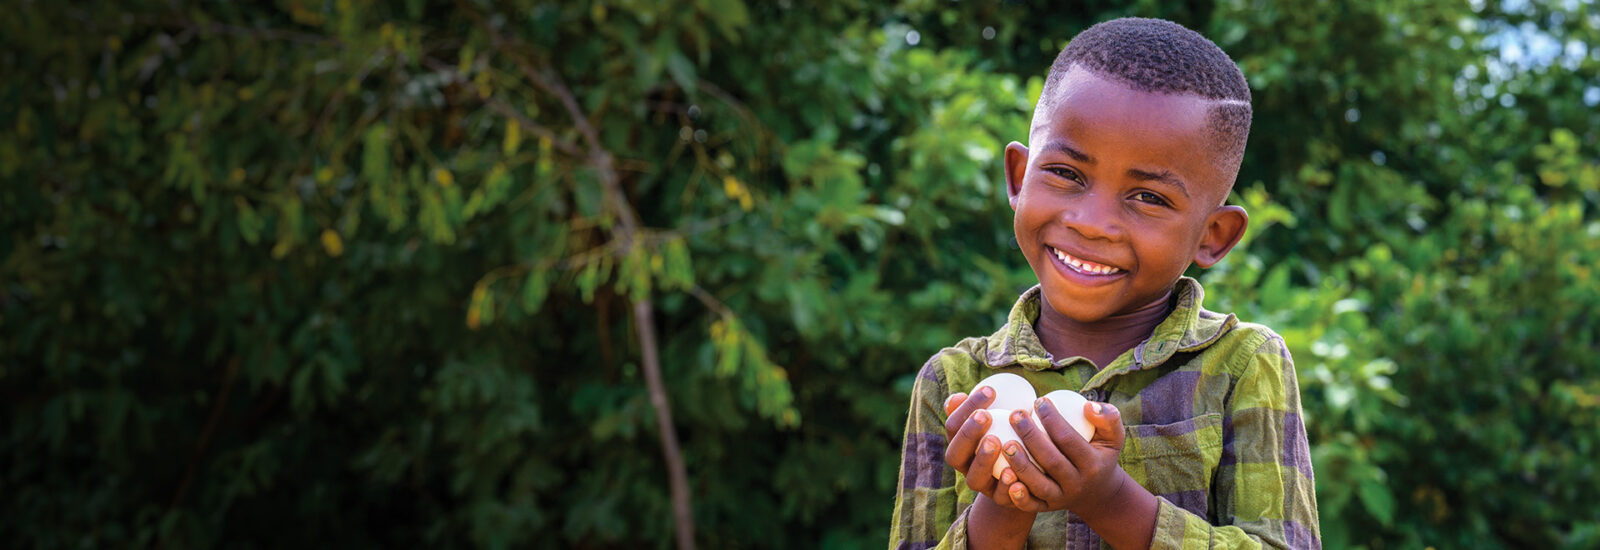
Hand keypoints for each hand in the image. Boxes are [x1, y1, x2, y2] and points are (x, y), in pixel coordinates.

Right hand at [941, 390, 1041, 511]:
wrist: (1022, 475)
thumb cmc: (1005, 435)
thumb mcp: (990, 422)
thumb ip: (974, 408)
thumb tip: (958, 396)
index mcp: (958, 445)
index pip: (953, 426)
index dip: (967, 408)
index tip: (990, 390)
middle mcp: (965, 467)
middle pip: (956, 454)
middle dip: (968, 434)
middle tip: (985, 415)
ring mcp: (982, 486)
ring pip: (974, 479)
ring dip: (982, 460)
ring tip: (996, 442)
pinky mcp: (1001, 501)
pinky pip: (1000, 497)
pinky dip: (1005, 487)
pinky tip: (1014, 473)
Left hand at [998, 397, 1128, 513]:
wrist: (1098, 492)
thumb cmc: (1101, 454)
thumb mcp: (1114, 437)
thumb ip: (1109, 417)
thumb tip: (1089, 405)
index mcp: (1093, 465)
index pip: (1069, 439)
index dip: (1052, 419)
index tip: (1038, 400)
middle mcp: (1077, 484)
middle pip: (1051, 461)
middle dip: (1031, 436)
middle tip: (1015, 415)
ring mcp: (1061, 498)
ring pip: (1038, 484)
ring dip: (1020, 465)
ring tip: (1005, 443)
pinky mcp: (1047, 508)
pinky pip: (1031, 505)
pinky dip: (1018, 495)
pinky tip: (1004, 476)